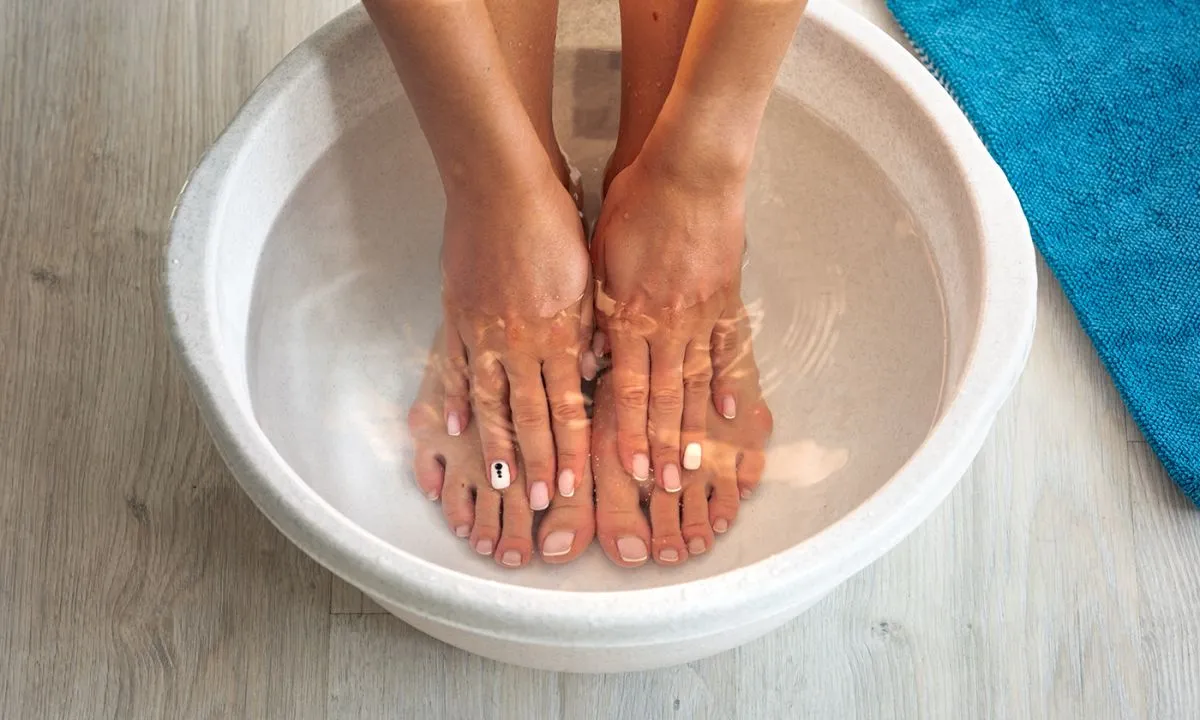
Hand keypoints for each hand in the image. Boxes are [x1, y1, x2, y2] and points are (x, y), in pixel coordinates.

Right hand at [440, 167, 590, 510]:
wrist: (500, 185)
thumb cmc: (553, 224)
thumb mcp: (586, 277)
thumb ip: (587, 330)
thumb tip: (591, 372)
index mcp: (559, 332)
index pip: (567, 406)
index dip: (569, 449)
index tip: (571, 485)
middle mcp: (520, 342)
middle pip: (530, 415)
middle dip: (538, 462)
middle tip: (539, 502)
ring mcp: (483, 332)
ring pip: (490, 402)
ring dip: (497, 446)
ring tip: (500, 484)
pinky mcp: (457, 315)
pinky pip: (454, 366)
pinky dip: (453, 399)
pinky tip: (452, 428)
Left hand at [591, 154, 745, 493]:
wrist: (690, 168)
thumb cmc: (634, 204)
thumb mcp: (599, 257)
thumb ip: (596, 310)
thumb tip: (592, 356)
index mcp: (629, 315)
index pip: (629, 388)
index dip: (629, 432)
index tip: (629, 469)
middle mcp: (667, 324)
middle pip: (665, 397)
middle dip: (663, 445)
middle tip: (665, 487)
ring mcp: (702, 314)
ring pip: (697, 382)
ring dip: (695, 428)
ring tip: (698, 465)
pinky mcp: (726, 298)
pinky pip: (728, 348)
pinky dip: (730, 382)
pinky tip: (731, 412)